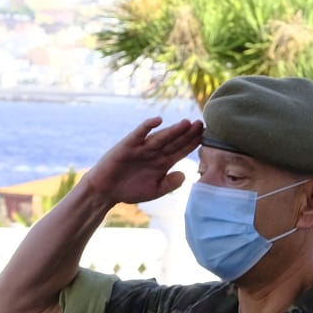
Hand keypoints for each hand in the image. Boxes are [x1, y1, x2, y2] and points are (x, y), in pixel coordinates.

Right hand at [80, 117, 203, 204]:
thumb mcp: (154, 191)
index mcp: (163, 162)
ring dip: (173, 130)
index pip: (181, 150)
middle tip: (201, 123)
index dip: (193, 143)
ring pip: (161, 137)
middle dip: (188, 133)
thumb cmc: (129, 190)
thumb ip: (170, 184)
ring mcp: (142, 148)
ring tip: (186, 123)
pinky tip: (157, 120)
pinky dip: (147, 127)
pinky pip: (139, 134)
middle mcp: (155, 152)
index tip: (206, 136)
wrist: (105, 191)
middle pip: (175, 141)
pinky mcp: (128, 145)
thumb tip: (184, 174)